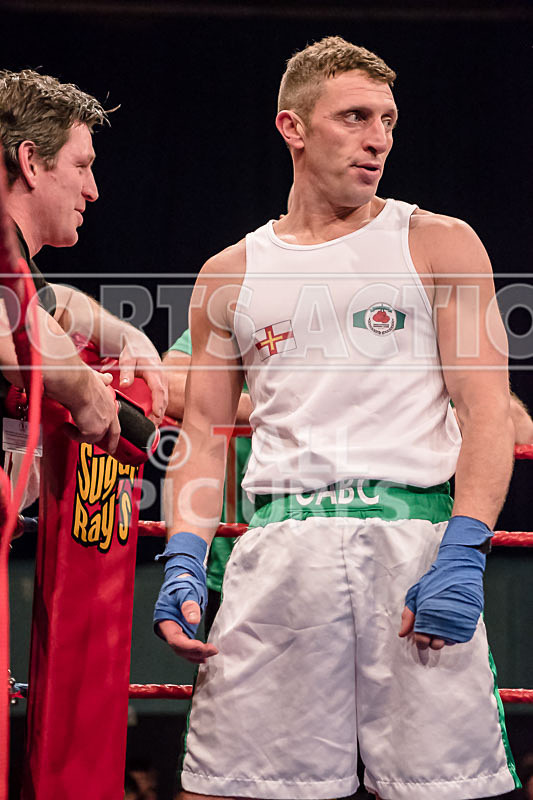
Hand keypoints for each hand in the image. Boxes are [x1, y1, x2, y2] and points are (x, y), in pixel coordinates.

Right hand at [64, 369, 120, 453]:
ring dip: (81, 435)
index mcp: (110, 404)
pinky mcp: (92, 431)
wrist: (76, 384)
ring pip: (92, 437)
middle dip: (104, 443)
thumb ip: (103, 380)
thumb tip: (107, 378)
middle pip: (108, 434)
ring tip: (70, 428)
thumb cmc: (83, 380)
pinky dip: (72, 434)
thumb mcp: (98, 378)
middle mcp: (109, 415)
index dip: (113, 434)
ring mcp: (102, 424)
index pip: (115, 424)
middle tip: (102, 449)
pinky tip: (66, 427)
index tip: (112, 442)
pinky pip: (80, 438)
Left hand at [118, 338, 167, 425]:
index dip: (158, 404)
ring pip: (165, 400)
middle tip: (153, 429)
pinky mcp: (161, 384)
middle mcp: (162, 378)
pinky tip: (155, 418)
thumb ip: (126, 372)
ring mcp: (163, 381)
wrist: (140, 344)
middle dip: (160, 414)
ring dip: (160, 413)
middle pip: (164, 399)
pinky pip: (163, 398)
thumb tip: (125, 384)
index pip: (159, 391)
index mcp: (155, 372)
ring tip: (153, 427)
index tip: (156, 416)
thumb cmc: (134, 351)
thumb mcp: (127, 360)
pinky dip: (160, 408)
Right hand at [154, 532, 217, 663]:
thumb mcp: (186, 591)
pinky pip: (186, 645)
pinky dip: (195, 652)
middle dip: (195, 652)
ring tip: (211, 654)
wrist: (182, 579)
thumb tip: (193, 620)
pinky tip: (204, 656)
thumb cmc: (182, 584)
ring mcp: (174, 630)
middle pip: (179, 647)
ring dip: (196, 654)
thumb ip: (189, 605)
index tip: (203, 647)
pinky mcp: (181, 630)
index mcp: (165, 619)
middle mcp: (168, 628)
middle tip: (212, 650)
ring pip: (182, 649)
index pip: (175, 640)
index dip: (189, 646)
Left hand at [398, 515, 490, 648]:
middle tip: (432, 627)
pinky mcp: (470, 622)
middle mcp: (443, 623)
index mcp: (427, 617)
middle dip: (432, 639)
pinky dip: (456, 631)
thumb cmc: (436, 580)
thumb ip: (408, 615)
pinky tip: (452, 620)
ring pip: (448, 641)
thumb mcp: (416, 594)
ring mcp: (457, 623)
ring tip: (443, 620)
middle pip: (436, 645)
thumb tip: (402, 632)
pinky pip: (461, 636)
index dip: (420, 640)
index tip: (421, 635)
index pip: (422, 642)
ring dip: (444, 635)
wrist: (459, 569)